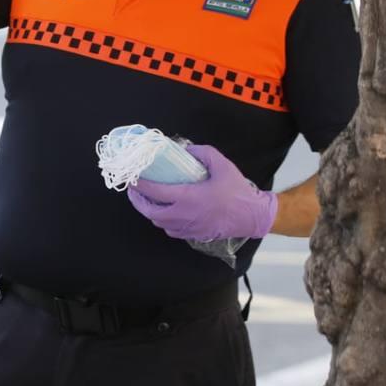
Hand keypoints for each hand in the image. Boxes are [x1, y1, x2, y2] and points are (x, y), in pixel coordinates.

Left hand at [127, 144, 276, 240]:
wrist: (253, 216)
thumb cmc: (237, 192)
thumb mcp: (222, 165)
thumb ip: (202, 153)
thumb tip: (185, 150)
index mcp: (188, 198)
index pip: (154, 192)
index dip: (139, 184)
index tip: (132, 177)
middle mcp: (184, 216)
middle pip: (150, 212)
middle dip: (138, 200)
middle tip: (134, 189)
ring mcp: (188, 228)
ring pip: (159, 223)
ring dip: (150, 211)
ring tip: (147, 199)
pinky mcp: (193, 236)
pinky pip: (170, 230)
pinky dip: (163, 221)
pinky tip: (165, 211)